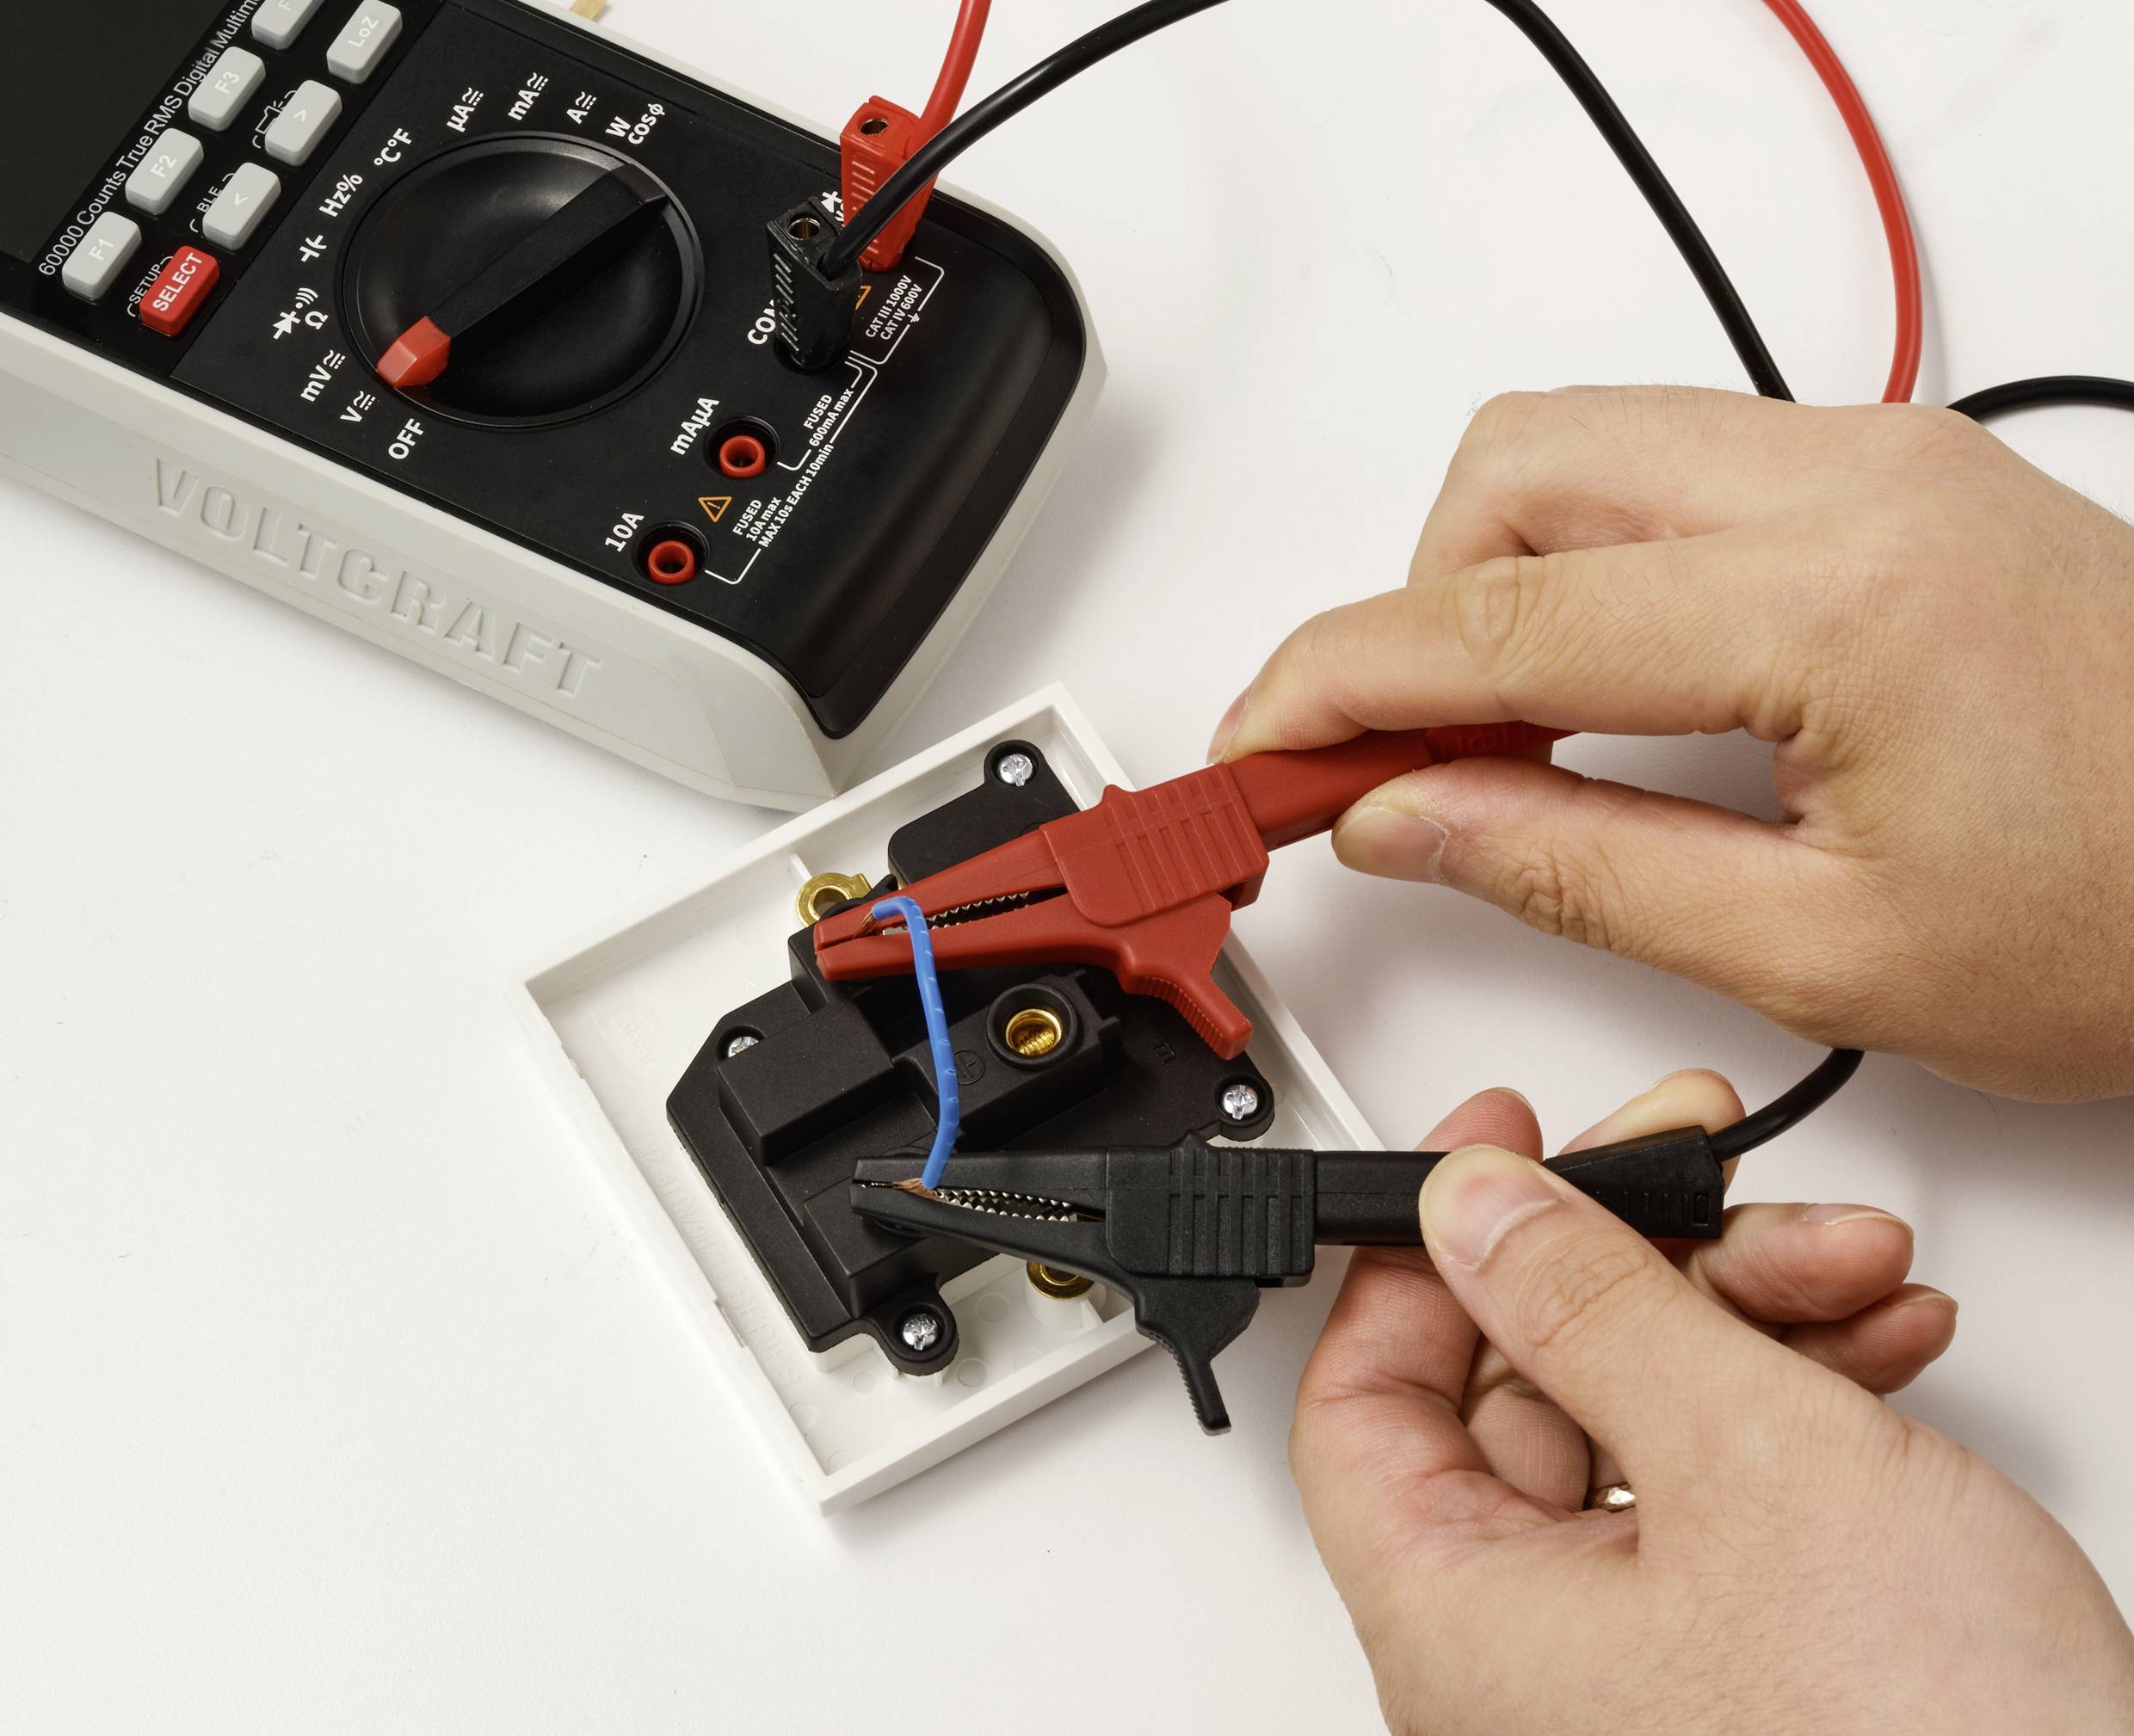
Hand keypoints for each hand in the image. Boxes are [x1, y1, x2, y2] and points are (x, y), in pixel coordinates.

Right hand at [1210, 387, 2133, 1099]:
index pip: (1487, 622)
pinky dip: (1586, 568)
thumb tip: (1405, 819)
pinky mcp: (1897, 477)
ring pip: (1581, 448)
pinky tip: (1592, 695)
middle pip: (1509, 471)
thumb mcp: (1825, 954)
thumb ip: (1575, 869)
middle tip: (1384, 766)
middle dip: (1408, 615)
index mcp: (1835, 600)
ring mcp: (1882, 459)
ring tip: (1491, 748)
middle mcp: (1855, 479)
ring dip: (1493, 585)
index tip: (1255, 754)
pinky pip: (1674, 470)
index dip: (1333, 692)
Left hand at [1290, 1072, 2133, 1734]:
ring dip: (1742, 1311)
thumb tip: (1472, 1209)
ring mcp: (1639, 1669)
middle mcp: (1528, 1664)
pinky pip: (1726, 1491)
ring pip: (1640, 1424)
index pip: (1363, 1404)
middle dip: (1636, 1258)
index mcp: (1462, 1631)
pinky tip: (1876, 1334)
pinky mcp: (1745, 1661)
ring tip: (1843, 1257)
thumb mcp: (1748, 1460)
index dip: (1416, 1257)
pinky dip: (1795, 1394)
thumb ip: (1590, 1307)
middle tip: (1695, 1168)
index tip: (1484, 1156)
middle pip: (1520, 1391)